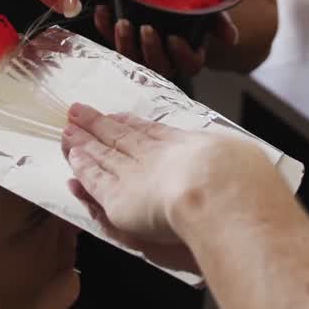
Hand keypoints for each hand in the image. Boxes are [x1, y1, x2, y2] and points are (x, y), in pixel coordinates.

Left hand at [61, 104, 273, 271]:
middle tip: (80, 112)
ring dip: (84, 141)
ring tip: (68, 130)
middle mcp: (156, 155)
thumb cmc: (240, 180)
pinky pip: (93, 179)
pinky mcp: (117, 196)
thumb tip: (235, 157)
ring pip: (103, 153)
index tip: (120, 116)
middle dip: (100, 124)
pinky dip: (82, 167)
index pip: (152, 132)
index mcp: (186, 144)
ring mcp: (134, 173)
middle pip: (121, 136)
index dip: (133, 124)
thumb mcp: (240, 155)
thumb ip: (228, 156)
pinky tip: (72, 158)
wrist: (219, 193)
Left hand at [93, 6, 239, 79]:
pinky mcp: (121, 41)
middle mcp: (164, 59)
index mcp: (188, 55)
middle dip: (150, 49)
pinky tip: (103, 11)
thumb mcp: (210, 11)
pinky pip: (109, 40)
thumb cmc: (193, 6)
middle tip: (145, 28)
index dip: (181, 54)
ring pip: (131, 59)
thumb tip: (231, 38)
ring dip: (125, 43)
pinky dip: (104, 26)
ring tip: (122, 23)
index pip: (189, 65)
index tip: (174, 38)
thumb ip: (220, 22)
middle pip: (157, 66)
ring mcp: (140, 52)